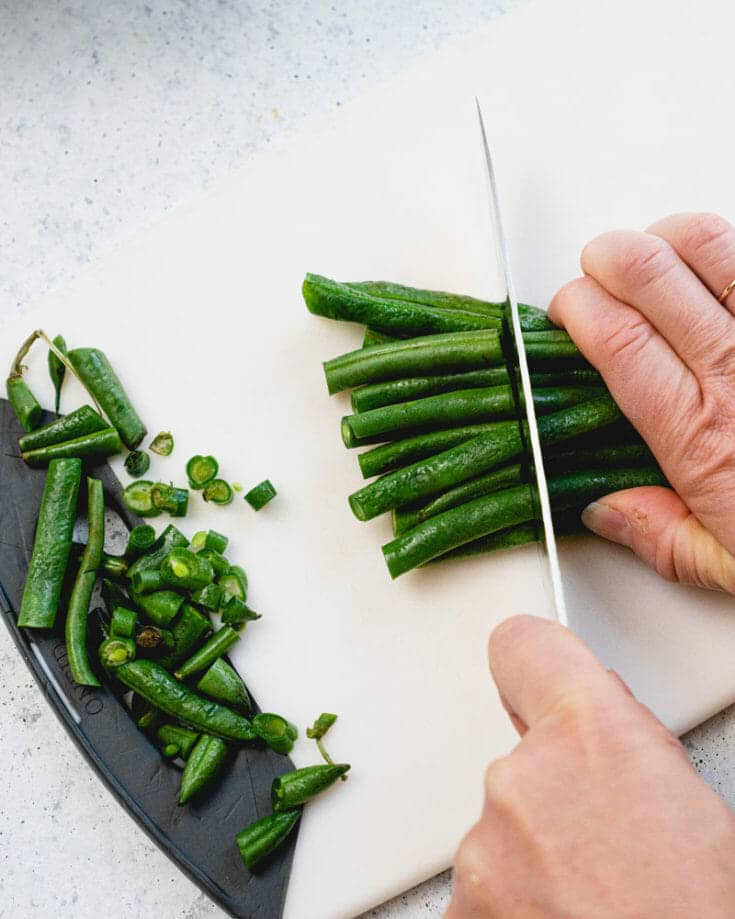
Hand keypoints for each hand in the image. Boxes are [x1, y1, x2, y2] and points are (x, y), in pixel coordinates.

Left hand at [447, 615, 734, 917]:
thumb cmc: (705, 909)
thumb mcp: (694, 805)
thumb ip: (625, 745)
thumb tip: (597, 731)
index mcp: (594, 736)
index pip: (524, 647)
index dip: (532, 666)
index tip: (528, 680)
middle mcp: (523, 780)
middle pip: (519, 759)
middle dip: (555, 797)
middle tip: (612, 853)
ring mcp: (484, 850)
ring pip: (501, 830)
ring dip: (535, 860)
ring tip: (597, 904)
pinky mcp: (460, 911)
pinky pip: (484, 888)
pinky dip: (514, 907)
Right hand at [548, 212, 734, 590]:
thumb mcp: (729, 566)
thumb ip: (658, 538)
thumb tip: (606, 511)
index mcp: (700, 433)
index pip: (616, 338)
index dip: (578, 308)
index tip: (567, 311)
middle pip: (651, 274)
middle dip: (607, 258)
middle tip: (597, 270)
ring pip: (710, 244)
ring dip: (665, 237)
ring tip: (652, 251)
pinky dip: (724, 247)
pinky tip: (714, 262)